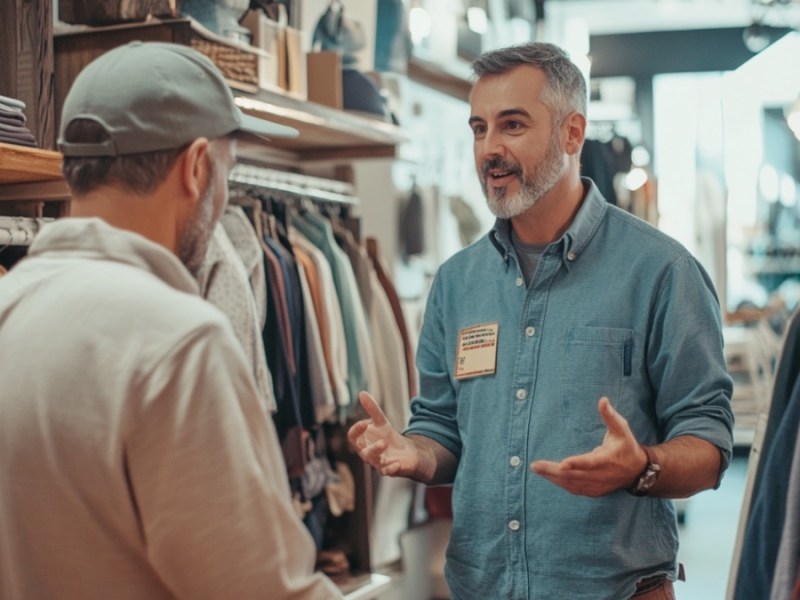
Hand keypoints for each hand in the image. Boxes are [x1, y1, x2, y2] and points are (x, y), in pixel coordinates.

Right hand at [347, 392, 420, 476]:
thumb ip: (372, 409)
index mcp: (362, 441)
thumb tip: (362, 393)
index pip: (352, 438)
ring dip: (378, 454)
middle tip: (380, 438)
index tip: (364, 422)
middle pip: (363, 452)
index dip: (356, 431)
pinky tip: (396, 464)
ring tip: (384, 443)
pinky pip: (387, 472)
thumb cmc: (387, 436)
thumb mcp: (381, 421)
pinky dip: (390, 469)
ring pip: (374, 462)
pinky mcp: (389, 469)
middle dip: (370, 446)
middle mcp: (367, 453)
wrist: (404, 451)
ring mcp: (378, 463)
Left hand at [530, 396, 647, 496]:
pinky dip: (561, 483)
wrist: (638, 471)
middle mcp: (602, 475)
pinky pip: (575, 489)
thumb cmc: (626, 445)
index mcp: (608, 460)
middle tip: (535, 465)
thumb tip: (603, 400)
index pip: (591, 463)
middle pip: (575, 475)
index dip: (577, 464)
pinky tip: (549, 476)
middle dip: (554, 471)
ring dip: (553, 478)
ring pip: (572, 485)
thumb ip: (610, 416)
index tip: (562, 463)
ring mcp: (598, 486)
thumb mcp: (621, 429)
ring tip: (537, 469)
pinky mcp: (594, 491)